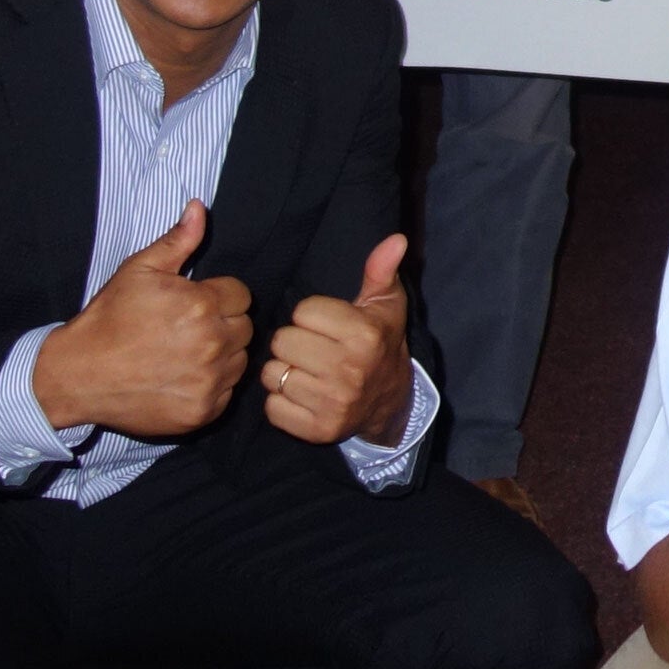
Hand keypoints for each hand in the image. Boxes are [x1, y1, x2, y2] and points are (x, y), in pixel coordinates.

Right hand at [32, 201, 252, 440]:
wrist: (79, 374)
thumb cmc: (109, 319)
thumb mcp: (139, 270)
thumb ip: (178, 240)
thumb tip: (199, 208)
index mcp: (201, 305)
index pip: (241, 294)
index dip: (218, 295)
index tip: (194, 303)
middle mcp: (212, 344)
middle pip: (244, 326)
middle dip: (223, 323)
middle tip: (187, 328)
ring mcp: (209, 381)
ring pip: (239, 360)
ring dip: (222, 354)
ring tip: (184, 353)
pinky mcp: (203, 411)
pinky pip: (227, 392)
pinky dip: (211, 385)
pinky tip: (182, 377)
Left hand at [263, 230, 415, 446]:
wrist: (389, 403)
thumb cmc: (380, 342)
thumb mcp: (386, 304)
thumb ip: (381, 270)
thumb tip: (396, 238)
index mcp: (364, 336)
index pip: (303, 311)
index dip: (311, 315)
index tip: (326, 325)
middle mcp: (349, 371)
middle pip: (282, 341)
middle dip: (293, 342)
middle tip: (312, 348)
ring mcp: (332, 404)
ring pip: (272, 373)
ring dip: (284, 371)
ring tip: (306, 371)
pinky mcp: (316, 430)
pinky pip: (272, 407)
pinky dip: (280, 401)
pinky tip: (302, 395)